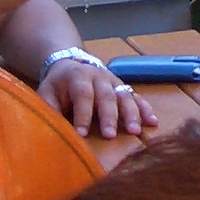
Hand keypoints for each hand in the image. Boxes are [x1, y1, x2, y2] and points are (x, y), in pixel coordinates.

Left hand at [40, 58, 155, 137]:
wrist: (71, 64)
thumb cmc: (58, 85)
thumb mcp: (46, 92)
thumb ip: (48, 108)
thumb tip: (48, 129)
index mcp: (78, 77)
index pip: (82, 95)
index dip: (82, 114)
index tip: (82, 134)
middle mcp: (99, 77)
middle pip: (106, 96)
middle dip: (108, 116)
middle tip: (109, 135)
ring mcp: (114, 82)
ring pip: (125, 96)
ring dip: (131, 114)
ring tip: (134, 131)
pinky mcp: (124, 88)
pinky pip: (137, 98)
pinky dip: (145, 110)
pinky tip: (152, 122)